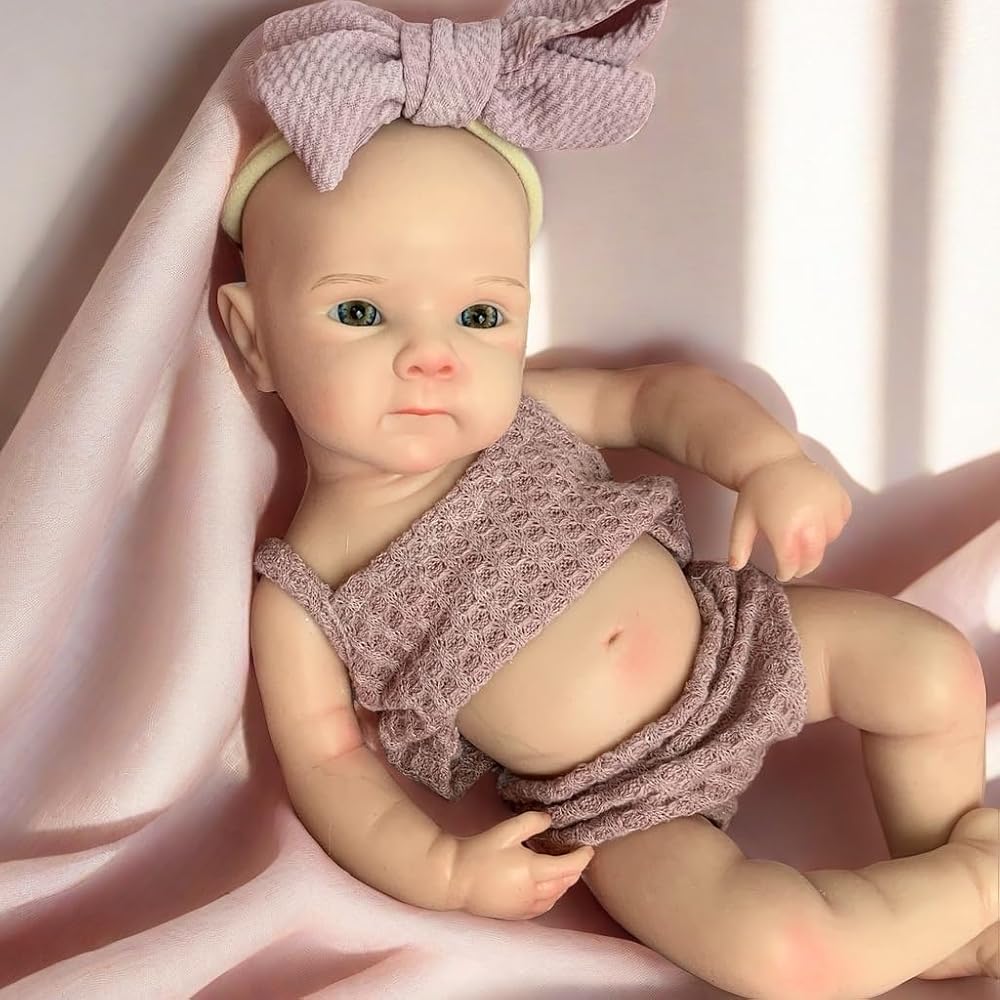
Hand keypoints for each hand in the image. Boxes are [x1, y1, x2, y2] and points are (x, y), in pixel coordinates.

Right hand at [443, 812, 593, 919]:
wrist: (454, 878)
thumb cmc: (479, 852)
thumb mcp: (506, 830)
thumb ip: (532, 822)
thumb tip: (550, 820)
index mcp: (534, 871)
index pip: (570, 867)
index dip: (583, 857)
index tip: (589, 848)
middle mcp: (534, 893)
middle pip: (566, 883)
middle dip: (575, 869)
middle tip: (576, 854)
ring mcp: (525, 907)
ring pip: (557, 897)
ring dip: (564, 883)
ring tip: (562, 868)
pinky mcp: (516, 914)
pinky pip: (544, 907)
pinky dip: (552, 896)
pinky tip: (546, 886)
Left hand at [729, 453, 851, 580]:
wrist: (773, 458)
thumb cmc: (757, 490)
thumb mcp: (742, 519)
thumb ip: (738, 546)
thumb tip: (735, 567)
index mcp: (785, 527)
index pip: (791, 562)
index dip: (787, 572)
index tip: (782, 574)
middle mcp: (811, 519)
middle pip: (814, 556)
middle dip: (805, 566)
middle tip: (796, 568)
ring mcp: (828, 507)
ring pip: (829, 540)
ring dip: (818, 545)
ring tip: (803, 539)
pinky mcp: (840, 496)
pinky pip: (841, 521)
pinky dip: (832, 526)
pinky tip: (817, 523)